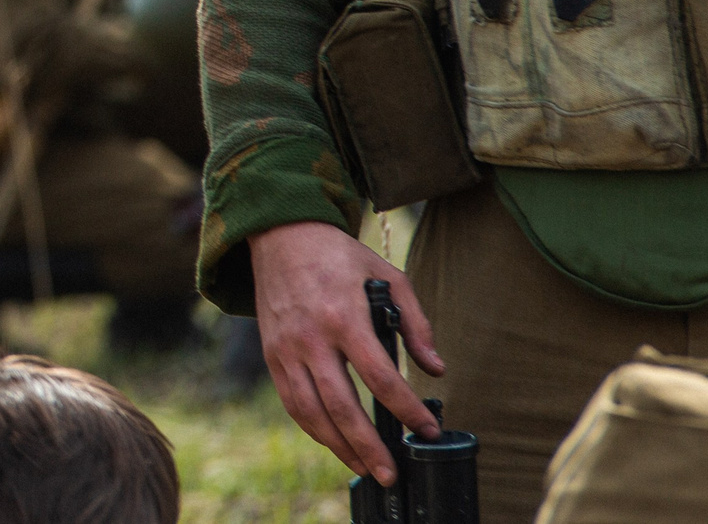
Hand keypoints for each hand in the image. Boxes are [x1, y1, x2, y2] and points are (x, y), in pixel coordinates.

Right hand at [251, 220, 443, 484]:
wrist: (281, 235)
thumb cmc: (339, 255)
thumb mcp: (387, 276)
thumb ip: (415, 324)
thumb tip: (435, 369)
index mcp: (343, 316)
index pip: (380, 378)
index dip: (406, 410)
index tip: (426, 429)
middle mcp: (311, 337)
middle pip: (342, 406)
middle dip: (370, 446)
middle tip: (393, 473)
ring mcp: (287, 348)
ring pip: (312, 412)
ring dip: (339, 446)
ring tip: (365, 468)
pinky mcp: (272, 354)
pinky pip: (292, 402)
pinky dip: (313, 428)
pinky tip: (334, 442)